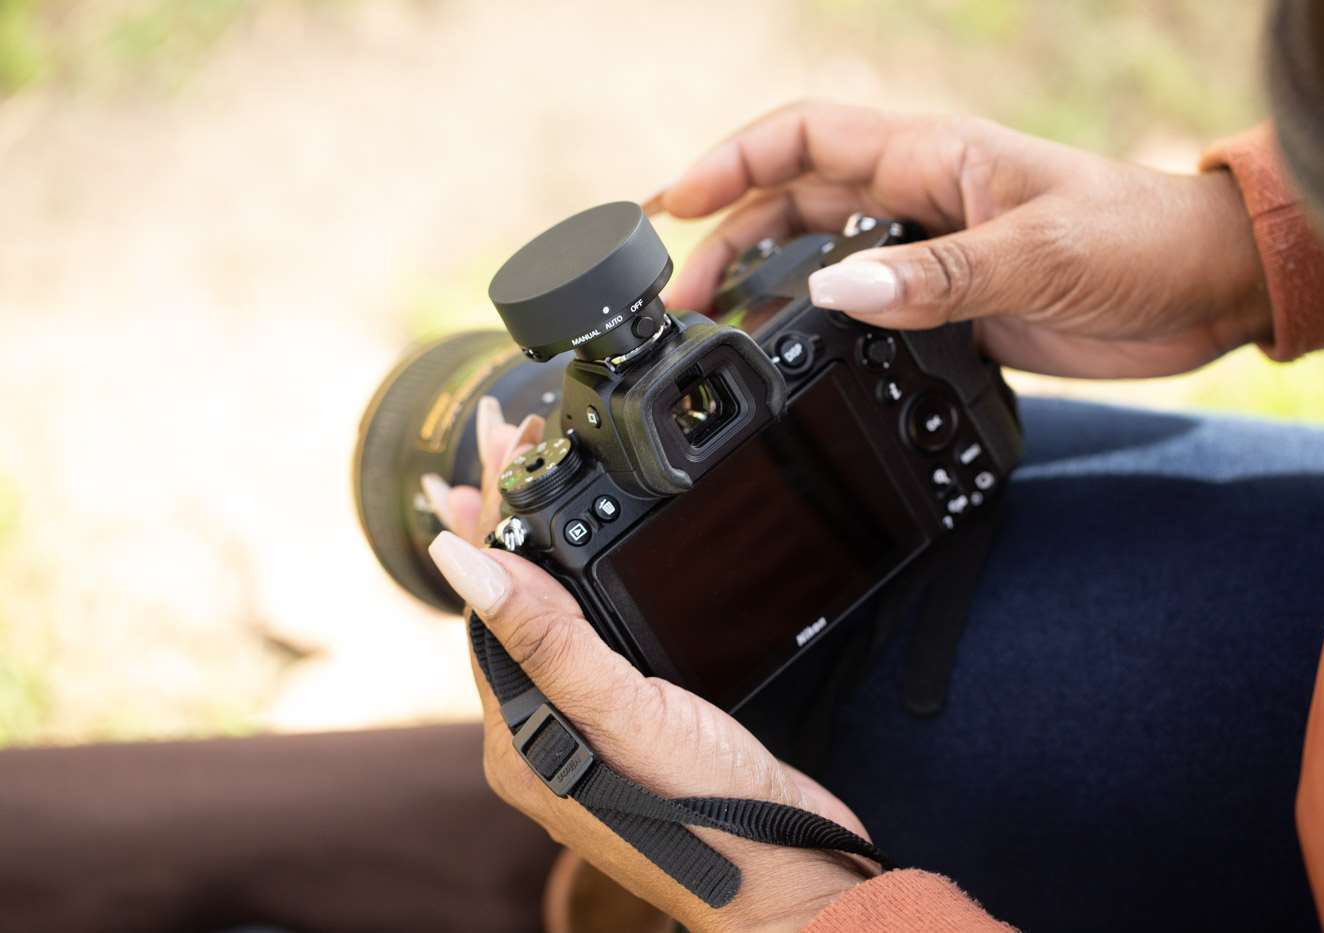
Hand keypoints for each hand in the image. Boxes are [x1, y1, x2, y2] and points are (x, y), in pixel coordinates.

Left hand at [422, 399, 871, 930]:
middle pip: (507, 609)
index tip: (494, 444)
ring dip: (535, 550)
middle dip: (501, 521)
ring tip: (519, 486)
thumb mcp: (623, 711)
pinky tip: (582, 570)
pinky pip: (584, 646)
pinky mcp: (628, 731)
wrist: (789, 876)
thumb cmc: (708, 814)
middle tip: (503, 441)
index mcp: (518, 736)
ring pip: (545, 625)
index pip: (485, 605)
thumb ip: (545, 638)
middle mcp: (539, 737)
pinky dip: (575, 592)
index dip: (487, 519)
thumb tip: (459, 562)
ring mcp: (582, 736)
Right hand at [654, 100, 1271, 378]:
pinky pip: (864, 312)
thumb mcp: (1038, 254)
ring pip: (819, 259)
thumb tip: (830, 289)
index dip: (731, 162)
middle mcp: (920, 199)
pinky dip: (820, 332)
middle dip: (728, 242)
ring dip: (765, 288)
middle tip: (685, 300)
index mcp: (933, 157)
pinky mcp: (950, 305)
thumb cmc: (1141, 242)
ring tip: (721, 335)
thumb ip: (935, 276)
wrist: (1206, 290)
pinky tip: (796, 362)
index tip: (674, 202)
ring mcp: (930, 254)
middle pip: (793, 204)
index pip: (806, 138)